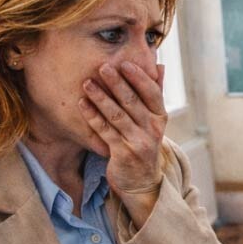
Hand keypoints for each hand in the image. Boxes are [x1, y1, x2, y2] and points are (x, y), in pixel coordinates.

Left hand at [79, 61, 167, 224]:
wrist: (141, 180)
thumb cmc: (143, 142)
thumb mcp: (153, 119)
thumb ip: (155, 92)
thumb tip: (159, 64)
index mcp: (160, 117)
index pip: (152, 93)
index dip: (139, 78)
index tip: (125, 63)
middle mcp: (152, 129)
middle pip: (133, 102)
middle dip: (117, 84)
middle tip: (102, 67)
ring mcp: (138, 142)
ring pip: (117, 116)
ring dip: (101, 98)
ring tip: (87, 83)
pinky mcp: (123, 154)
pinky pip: (105, 132)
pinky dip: (93, 117)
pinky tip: (82, 104)